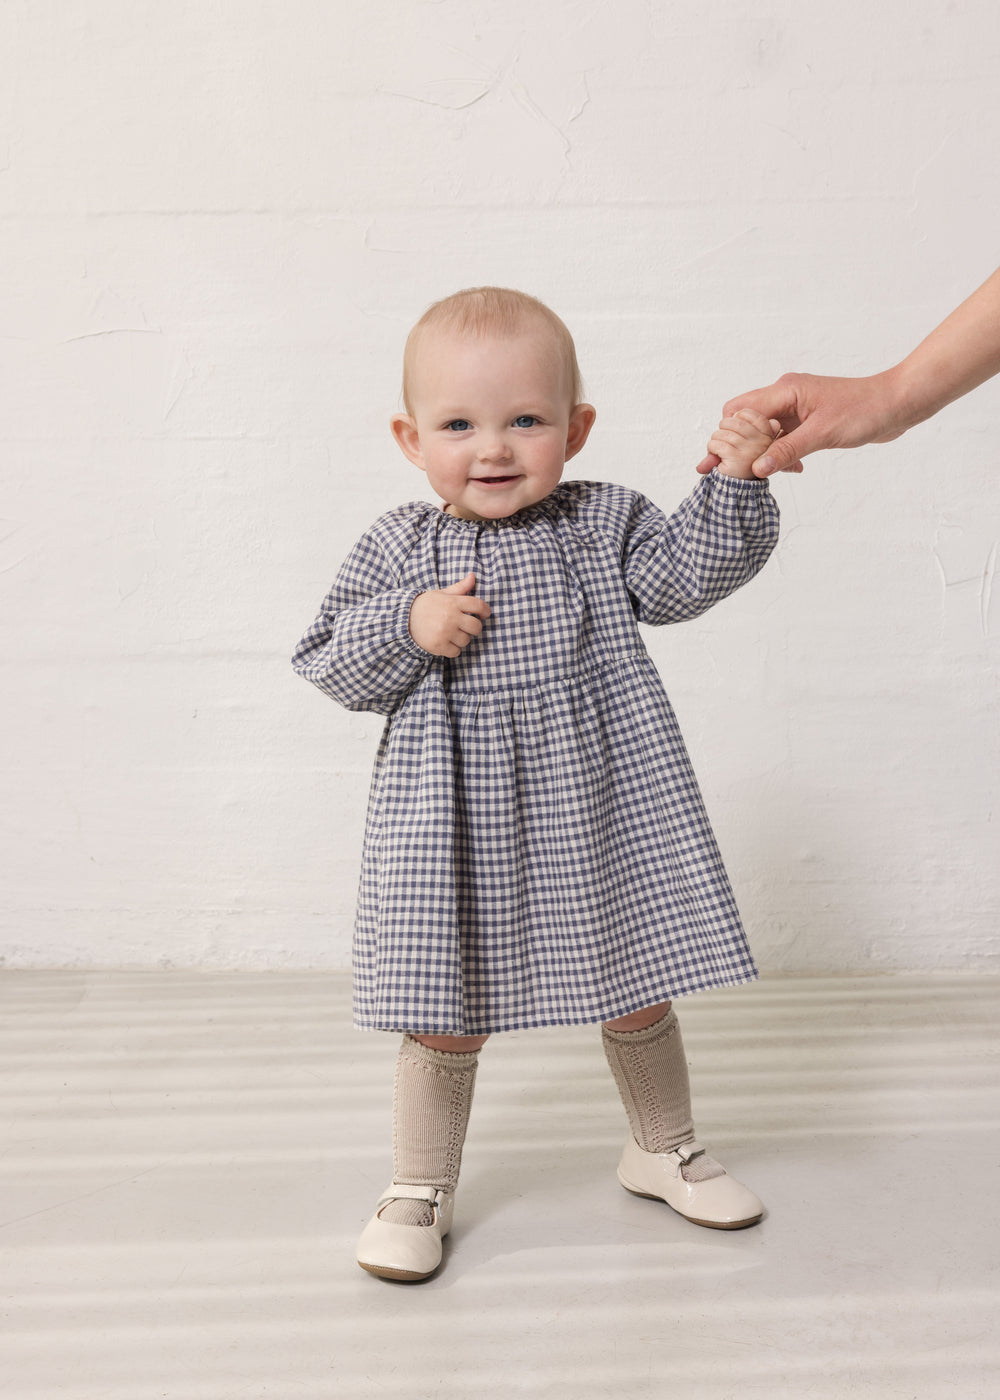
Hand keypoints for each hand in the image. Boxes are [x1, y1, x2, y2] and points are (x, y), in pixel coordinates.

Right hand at [408, 572, 491, 657]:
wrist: (404, 618)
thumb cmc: (426, 605)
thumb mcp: (442, 594)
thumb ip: (460, 587)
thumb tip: (473, 576)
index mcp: (452, 602)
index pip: (478, 605)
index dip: (485, 610)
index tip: (484, 614)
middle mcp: (450, 617)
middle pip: (476, 627)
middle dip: (474, 628)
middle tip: (466, 627)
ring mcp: (445, 632)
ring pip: (466, 640)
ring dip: (461, 639)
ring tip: (451, 633)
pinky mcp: (439, 645)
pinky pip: (456, 652)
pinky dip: (453, 649)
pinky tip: (445, 642)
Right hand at [696, 369, 908, 476]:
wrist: (897, 404)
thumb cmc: (864, 410)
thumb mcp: (822, 434)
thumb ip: (787, 451)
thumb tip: (756, 469)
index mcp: (785, 390)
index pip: (739, 411)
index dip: (727, 437)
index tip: (719, 463)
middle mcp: (786, 396)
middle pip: (744, 420)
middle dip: (737, 446)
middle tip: (732, 473)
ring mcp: (796, 409)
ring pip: (762, 432)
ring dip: (760, 452)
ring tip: (764, 474)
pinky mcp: (807, 421)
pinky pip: (781, 438)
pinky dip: (779, 453)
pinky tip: (792, 468)